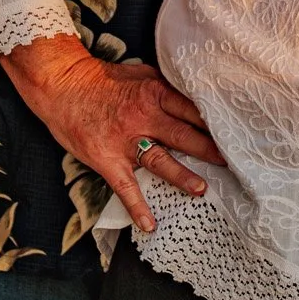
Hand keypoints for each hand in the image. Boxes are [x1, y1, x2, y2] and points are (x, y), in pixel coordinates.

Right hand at [1, 31, 225, 231]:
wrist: (62, 85)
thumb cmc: (103, 80)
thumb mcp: (141, 74)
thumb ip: (166, 88)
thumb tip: (196, 97)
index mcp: (155, 93)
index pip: (193, 110)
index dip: (215, 123)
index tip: (236, 133)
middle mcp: (144, 116)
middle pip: (184, 135)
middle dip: (210, 150)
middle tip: (233, 163)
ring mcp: (125, 140)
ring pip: (161, 161)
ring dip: (183, 177)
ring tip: (202, 189)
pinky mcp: (107, 159)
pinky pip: (125, 187)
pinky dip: (137, 208)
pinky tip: (150, 225)